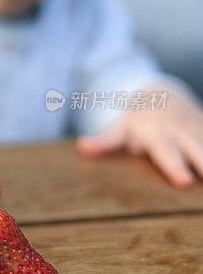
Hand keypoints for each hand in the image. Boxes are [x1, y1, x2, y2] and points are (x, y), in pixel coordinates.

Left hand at [76, 85, 202, 186]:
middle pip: (200, 151)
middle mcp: (184, 133)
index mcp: (159, 134)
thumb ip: (106, 141)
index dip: (175, 166)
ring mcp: (201, 131)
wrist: (163, 93)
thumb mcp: (122, 128)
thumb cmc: (139, 120)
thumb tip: (84, 147)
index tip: (185, 180)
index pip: (167, 153)